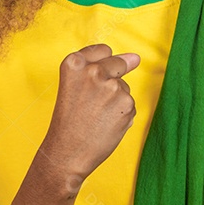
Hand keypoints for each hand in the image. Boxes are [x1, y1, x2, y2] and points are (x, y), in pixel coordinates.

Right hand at [39, 44, 139, 189]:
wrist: (66, 154)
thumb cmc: (69, 120)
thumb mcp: (72, 85)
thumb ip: (100, 65)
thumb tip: (136, 57)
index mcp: (74, 63)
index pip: (103, 50)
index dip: (101, 66)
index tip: (92, 80)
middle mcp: (93, 71)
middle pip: (118, 65)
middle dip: (112, 81)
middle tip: (95, 104)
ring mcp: (111, 87)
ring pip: (124, 87)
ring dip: (116, 100)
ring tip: (96, 117)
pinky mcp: (127, 104)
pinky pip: (130, 104)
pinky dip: (122, 114)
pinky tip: (106, 125)